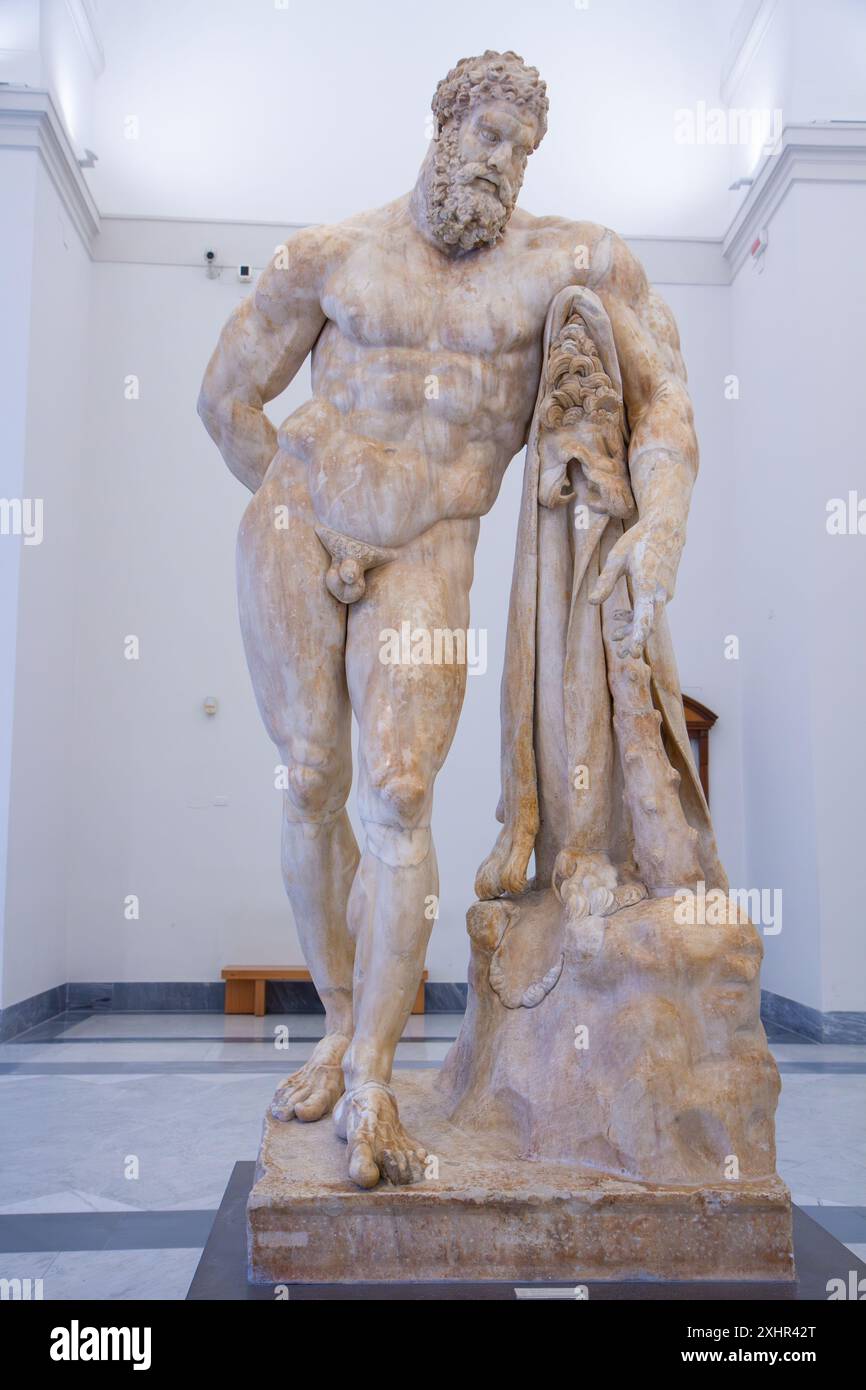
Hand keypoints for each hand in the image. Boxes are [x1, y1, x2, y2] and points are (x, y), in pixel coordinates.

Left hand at [588, 517, 680, 657]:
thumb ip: (605, 581)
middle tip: (620, 653)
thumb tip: (592, 602)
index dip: (637, 637)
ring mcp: (665, 593)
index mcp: (648, 584)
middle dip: (633, 639)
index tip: (632, 653)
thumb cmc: (639, 540)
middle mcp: (660, 592)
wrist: (666, 528)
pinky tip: (620, 616)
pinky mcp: (664, 592)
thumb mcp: (616, 557)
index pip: (645, 617)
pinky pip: (651, 609)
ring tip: (614, 636)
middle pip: (648, 624)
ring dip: (632, 628)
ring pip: (649, 617)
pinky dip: (638, 616)